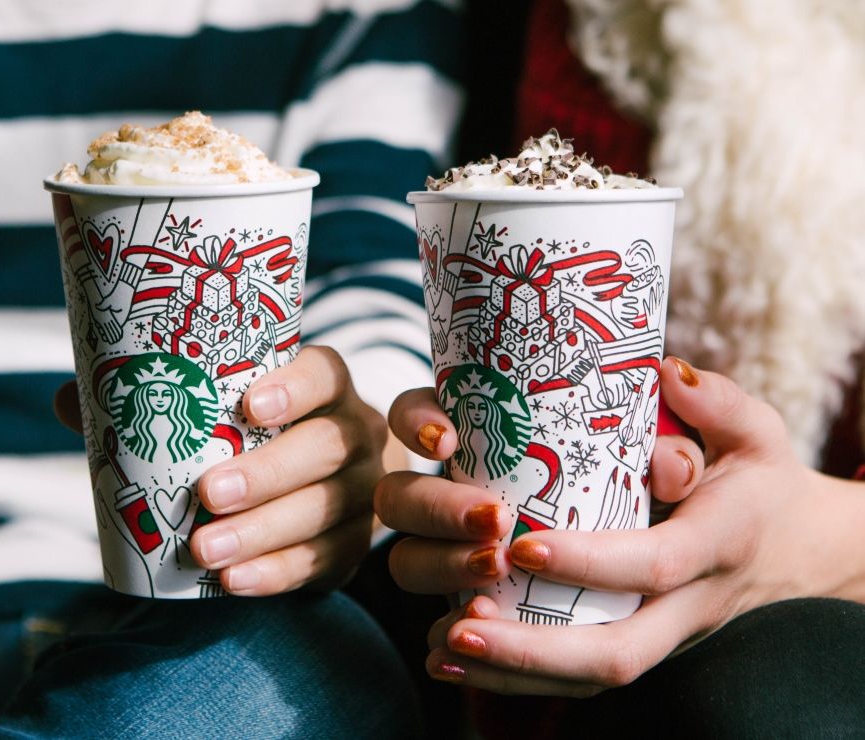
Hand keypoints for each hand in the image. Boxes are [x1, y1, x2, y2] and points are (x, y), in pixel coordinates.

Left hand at [56, 346, 390, 595]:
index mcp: (325, 389)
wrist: (323, 484)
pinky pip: (329, 559)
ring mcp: (365, 490)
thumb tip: (70, 399)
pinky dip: (281, 573)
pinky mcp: (358, 543)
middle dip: (269, 473)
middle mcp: (356, 433)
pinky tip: (237, 582)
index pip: (324, 374)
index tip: (249, 406)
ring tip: (206, 551)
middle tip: (208, 494)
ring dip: (266, 531)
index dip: (295, 388)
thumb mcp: (224, 412)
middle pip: (329, 447)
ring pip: (329, 509)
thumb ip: (157, 403)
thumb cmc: (260, 438)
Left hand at [378, 358, 860, 695]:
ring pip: (588, 679)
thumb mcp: (756, 432)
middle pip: (614, 652)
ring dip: (510, 672)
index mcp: (715, 544)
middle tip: (460, 623)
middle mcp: (687, 606)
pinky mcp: (639, 641)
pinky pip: (578, 678)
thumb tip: (666, 374)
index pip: (651, 565)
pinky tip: (455, 658)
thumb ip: (716, 402)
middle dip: (532, 649)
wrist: (795, 551)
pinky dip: (515, 678)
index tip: (519, 545)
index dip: (586, 562)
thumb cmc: (761, 482)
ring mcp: (662, 634)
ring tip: (442, 646)